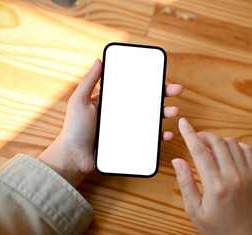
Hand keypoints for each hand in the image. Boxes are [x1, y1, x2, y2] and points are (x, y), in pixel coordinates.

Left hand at [38, 59, 182, 186]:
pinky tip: (166, 134)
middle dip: (164, 95)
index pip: (134, 88)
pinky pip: (148, 138)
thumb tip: (98, 60)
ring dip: (165, 113)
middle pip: (147, 101)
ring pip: (151, 119)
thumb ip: (89, 81)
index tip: (161, 77)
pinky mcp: (130, 143)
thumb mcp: (79, 101)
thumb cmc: (74, 128)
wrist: (74, 157)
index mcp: (113, 101)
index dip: (149, 82)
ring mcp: (127, 128)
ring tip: (174, 111)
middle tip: (177, 90)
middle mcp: (122, 113)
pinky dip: (159, 136)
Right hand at [172, 118, 251, 234]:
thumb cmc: (217, 229)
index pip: (199, 150)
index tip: (183, 123)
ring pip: (233, 143)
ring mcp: (247, 175)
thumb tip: (178, 161)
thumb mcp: (194, 210)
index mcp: (215, 185)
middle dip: (203, 135)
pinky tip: (227, 152)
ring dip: (219, 140)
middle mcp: (233, 176)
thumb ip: (185, 182)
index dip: (189, 134)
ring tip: (209, 147)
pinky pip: (248, 151)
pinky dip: (236, 145)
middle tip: (195, 137)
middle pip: (217, 142)